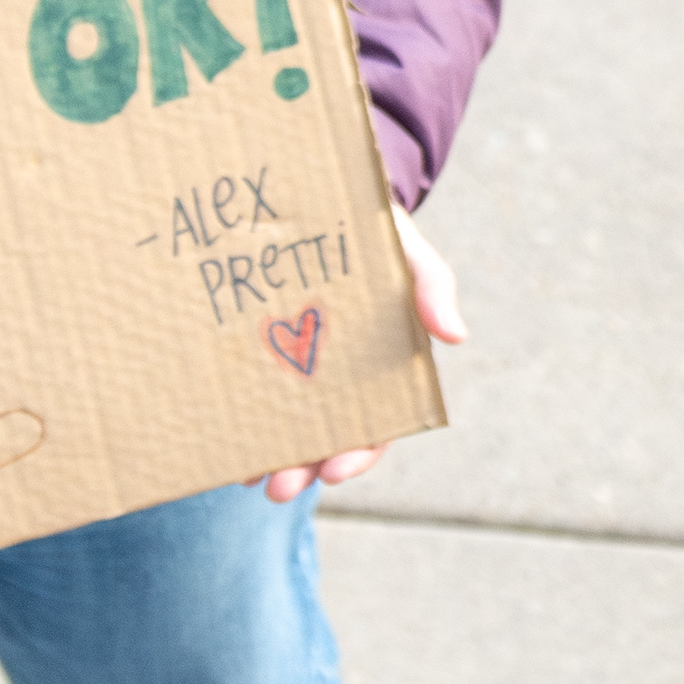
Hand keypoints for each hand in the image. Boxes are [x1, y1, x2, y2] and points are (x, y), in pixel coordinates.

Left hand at [253, 216, 465, 502]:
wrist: (326, 193)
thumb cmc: (379, 230)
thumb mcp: (410, 252)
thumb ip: (432, 287)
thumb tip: (456, 336)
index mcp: (384, 365)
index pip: (378, 425)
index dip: (358, 454)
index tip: (334, 472)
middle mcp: (342, 376)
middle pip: (328, 437)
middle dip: (304, 469)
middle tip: (279, 489)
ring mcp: (302, 364)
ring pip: (289, 425)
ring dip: (272, 458)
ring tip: (249, 479)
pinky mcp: (266, 347)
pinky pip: (254, 394)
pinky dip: (243, 423)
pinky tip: (227, 447)